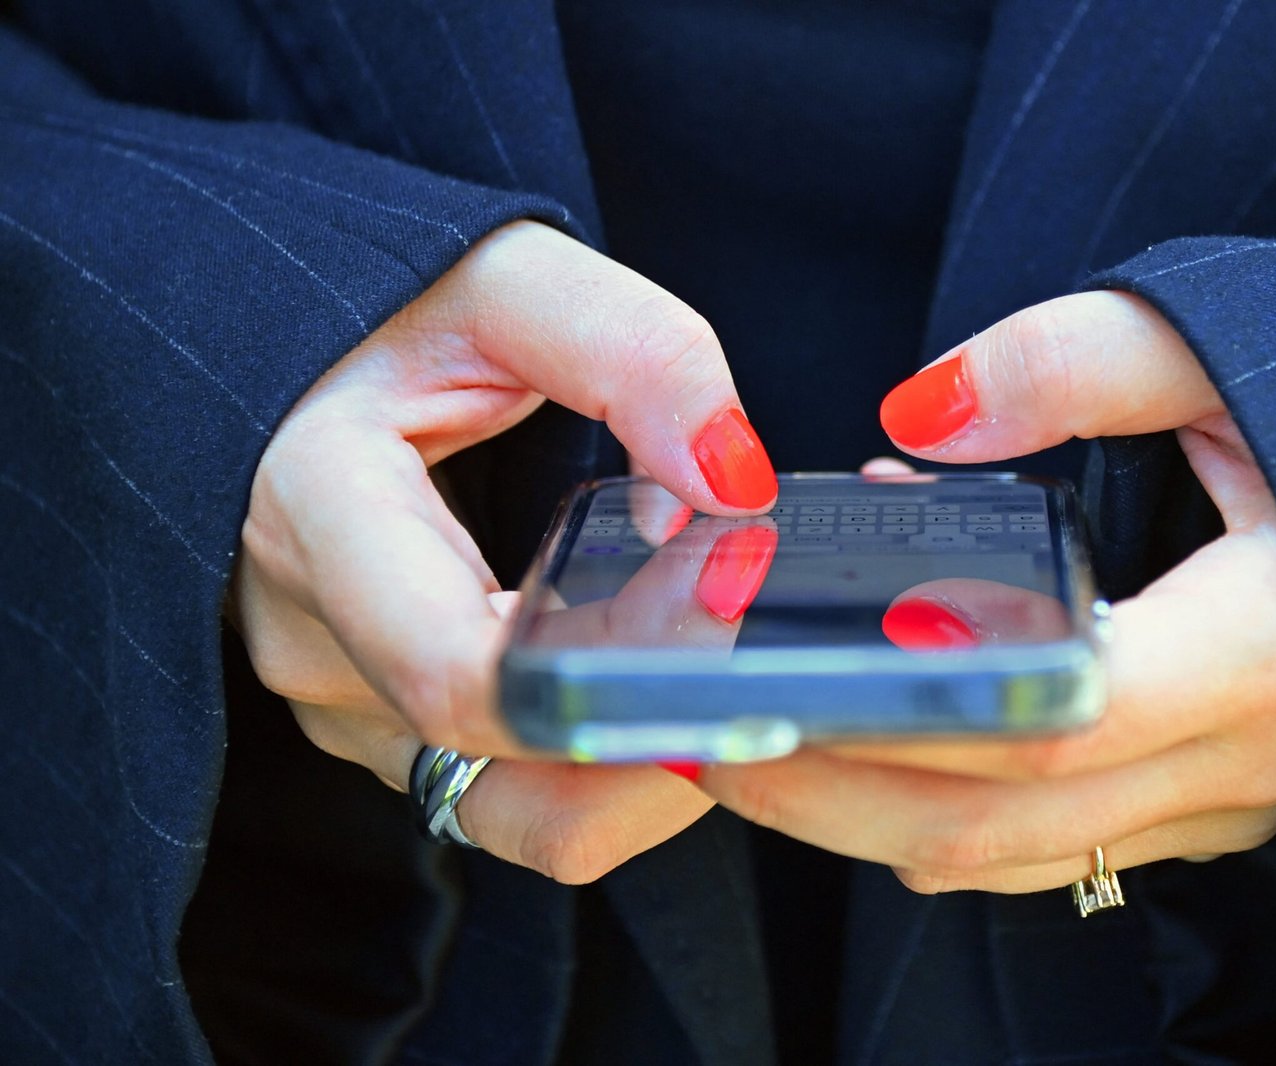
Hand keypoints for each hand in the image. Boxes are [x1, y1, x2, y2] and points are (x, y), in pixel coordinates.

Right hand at [233, 221, 775, 881]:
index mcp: (316, 514)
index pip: (457, 678)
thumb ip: (635, 354)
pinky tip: (647, 672)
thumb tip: (736, 481)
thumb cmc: (395, 309)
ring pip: (523, 809)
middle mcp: (315, 641)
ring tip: (698, 640)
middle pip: (514, 765)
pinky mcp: (387, 731)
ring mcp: (346, 704)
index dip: (610, 683)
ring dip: (635, 756)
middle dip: (654, 722)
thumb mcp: (511, 281)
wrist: (305, 360)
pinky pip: (512, 800)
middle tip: (741, 626)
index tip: (721, 622)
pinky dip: (598, 760)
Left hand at [698, 291, 1275, 892]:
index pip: (1057, 715)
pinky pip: (1044, 848)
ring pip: (1011, 858)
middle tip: (700, 728)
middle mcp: (1249, 753)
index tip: (770, 676)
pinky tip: (867, 732)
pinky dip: (936, 807)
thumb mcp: (1225, 348)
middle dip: (828, 788)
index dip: (903, 710)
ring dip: (865, 815)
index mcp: (1270, 640)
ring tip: (750, 739)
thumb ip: (1072, 362)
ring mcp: (1227, 800)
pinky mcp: (1201, 807)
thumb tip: (917, 419)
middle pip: (998, 819)